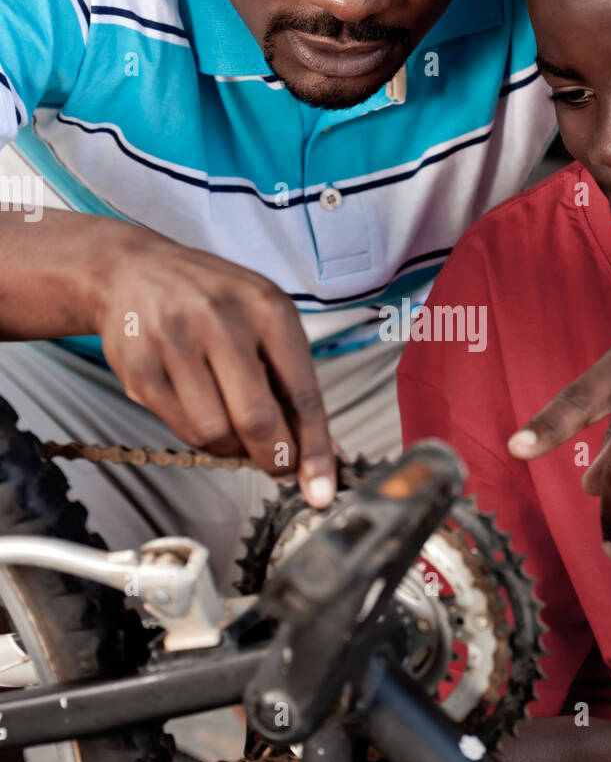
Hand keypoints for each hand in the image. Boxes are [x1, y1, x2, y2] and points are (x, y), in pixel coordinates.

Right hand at [96, 229, 335, 505]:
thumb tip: (327, 454)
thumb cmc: (212, 301)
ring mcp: (175, 343)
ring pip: (216, 433)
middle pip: (257, 419)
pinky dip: (200, 437)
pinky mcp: (139, 369)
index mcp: (267, 307)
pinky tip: (203, 412)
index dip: (315, 450)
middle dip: (275, 458)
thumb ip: (294, 382)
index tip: (322, 490)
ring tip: (235, 429)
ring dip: (233, 449)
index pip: (302, 393)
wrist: (133, 271)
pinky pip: (181, 429)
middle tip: (280, 469)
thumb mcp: (264, 320)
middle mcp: (221, 321)